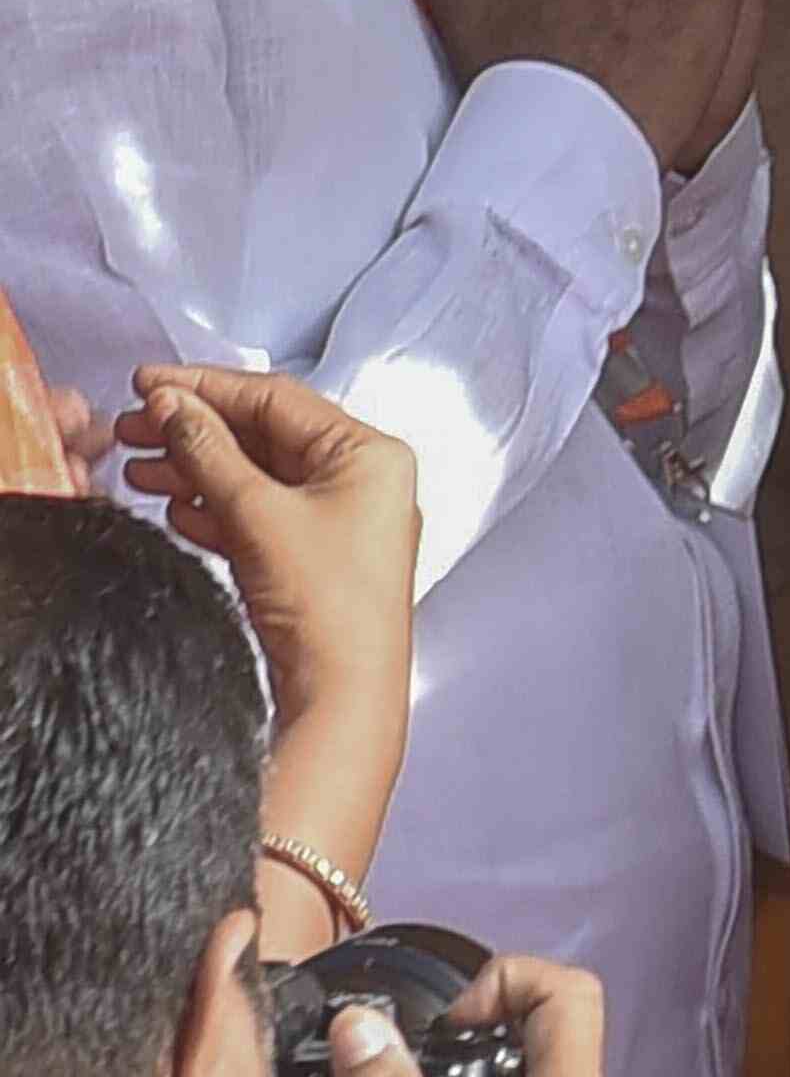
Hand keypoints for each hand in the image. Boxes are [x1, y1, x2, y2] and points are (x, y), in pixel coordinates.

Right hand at [123, 362, 420, 780]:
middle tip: (132, 428)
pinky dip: (215, 509)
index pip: (278, 399)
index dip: (207, 386)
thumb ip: (209, 452)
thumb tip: (171, 405)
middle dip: (194, 431)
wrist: (342, 694)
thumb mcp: (257, 513)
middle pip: (264, 435)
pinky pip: (259, 516)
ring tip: (138, 471)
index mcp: (369, 454)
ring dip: (196, 470)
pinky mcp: (315, 557)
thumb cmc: (325, 602)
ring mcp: (340, 519)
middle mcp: (363, 479)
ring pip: (256, 477)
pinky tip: (175, 510)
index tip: (148, 382)